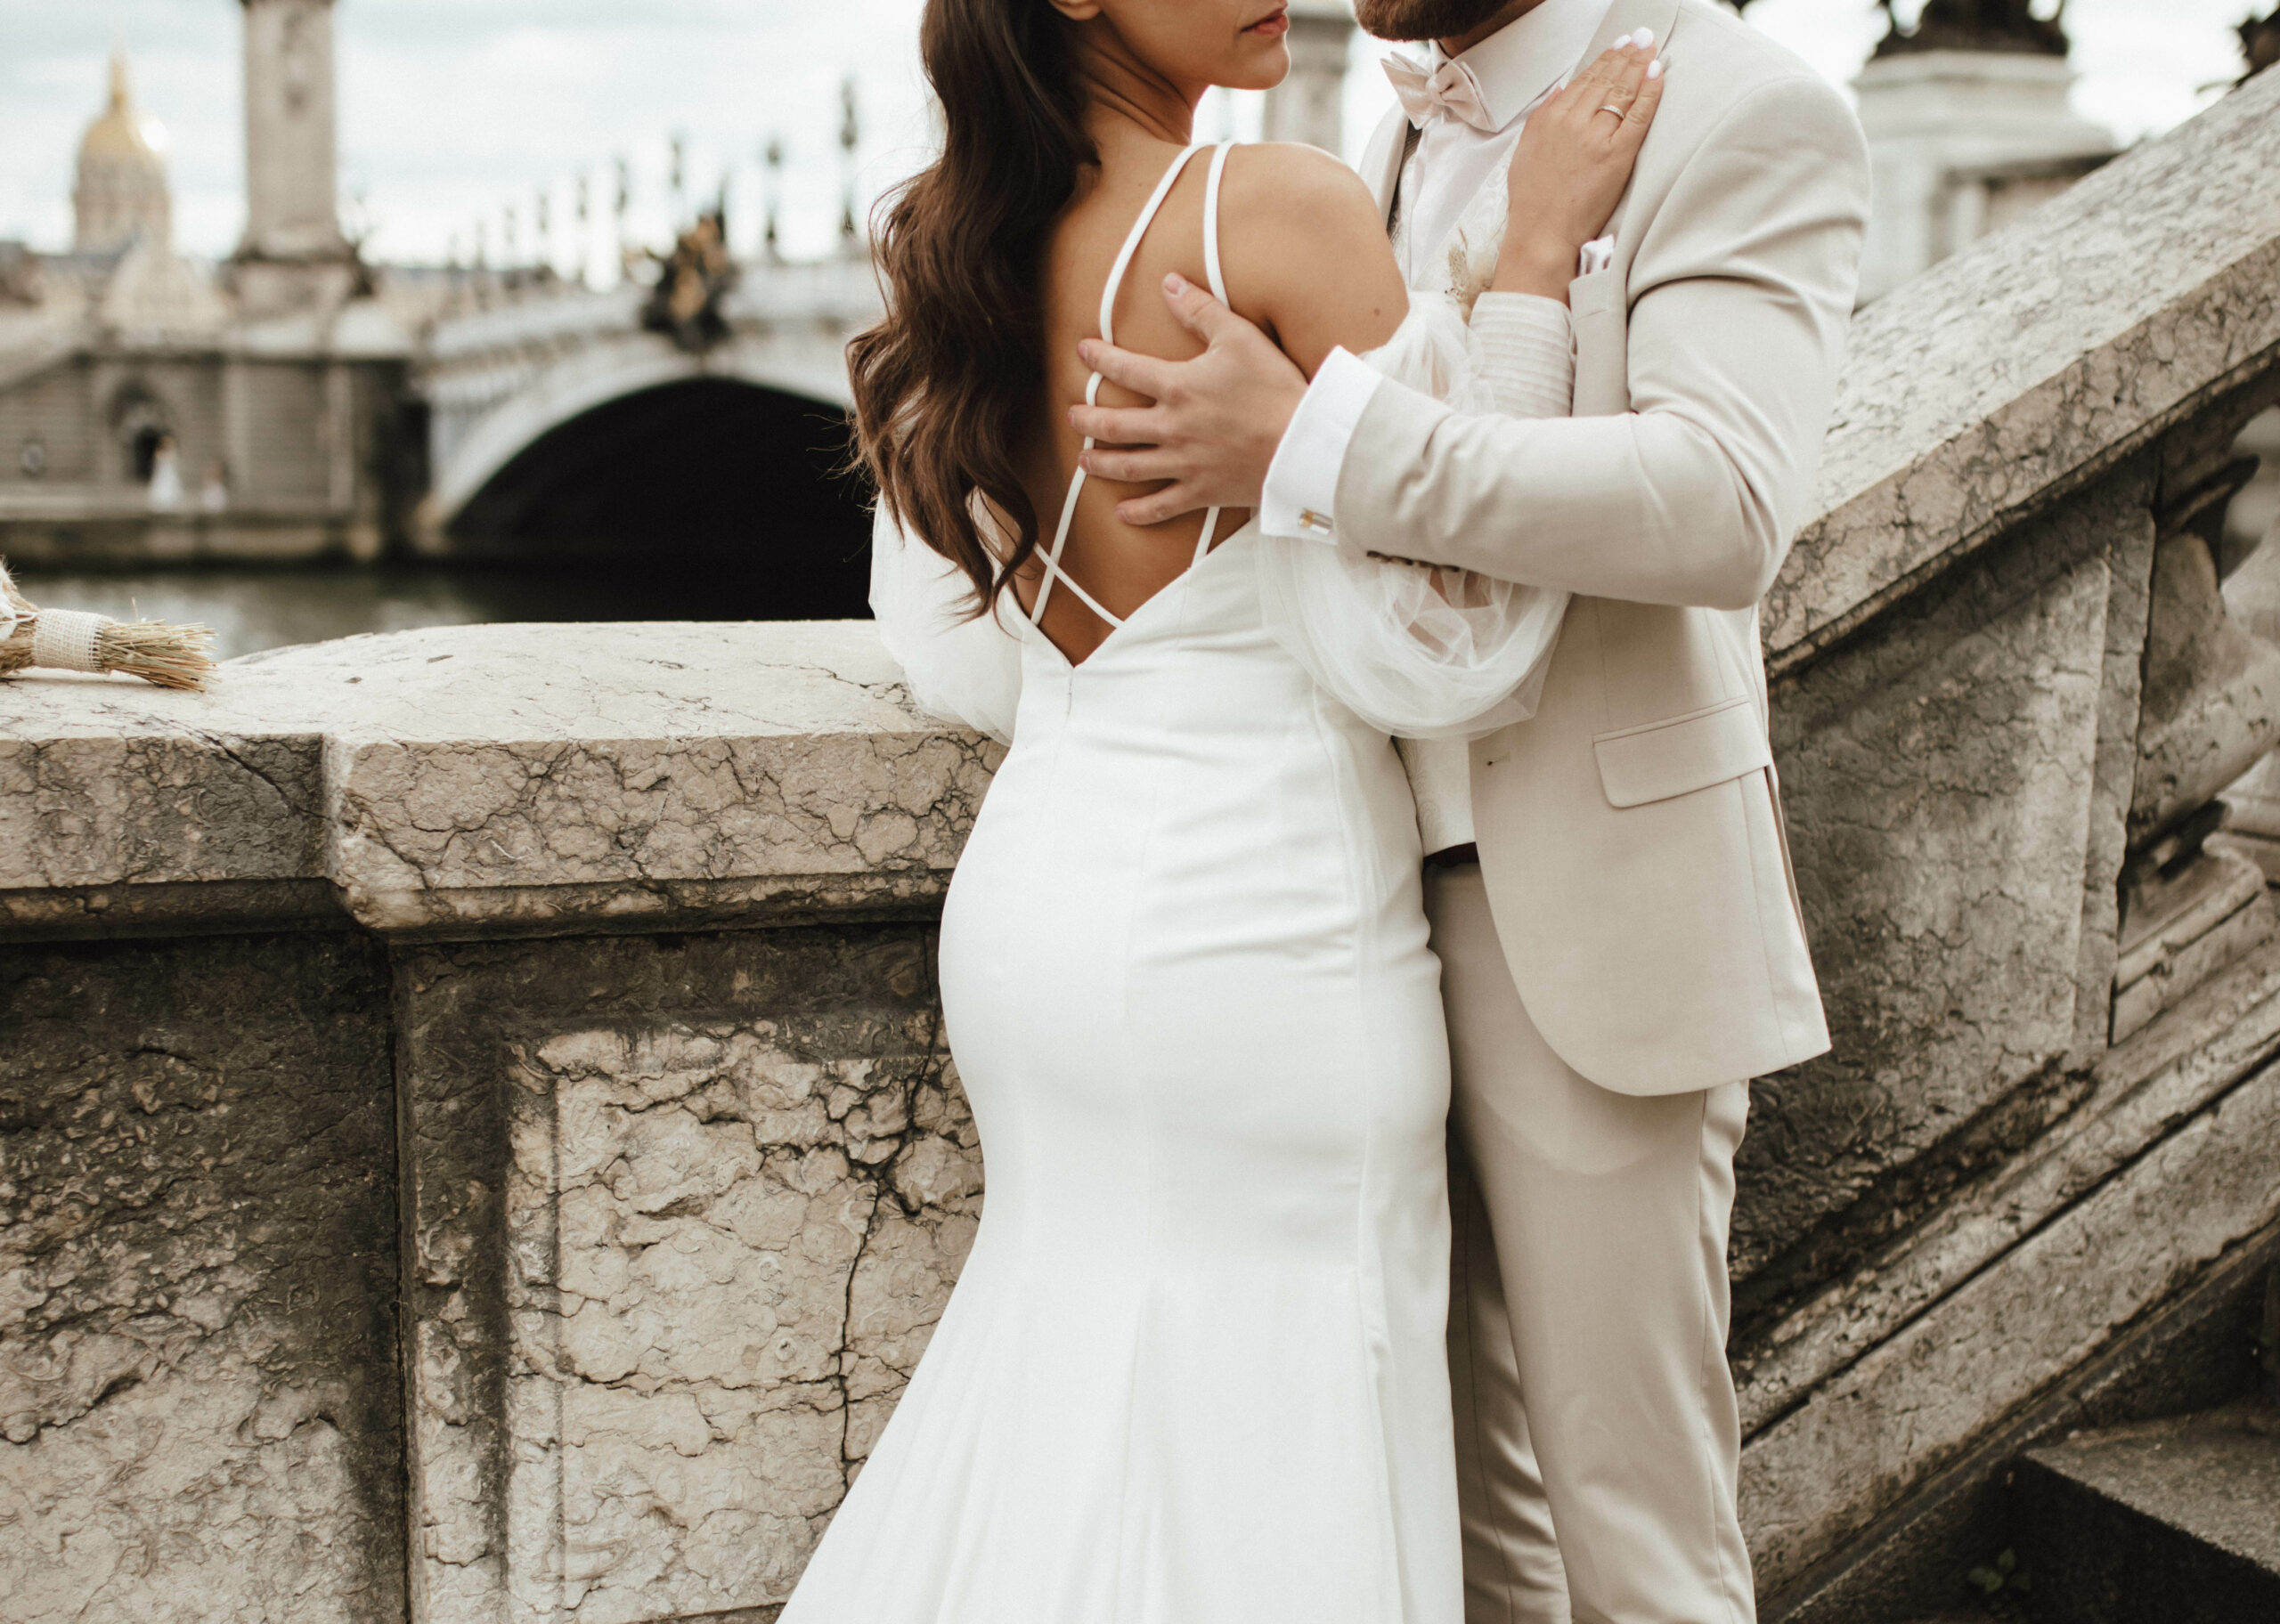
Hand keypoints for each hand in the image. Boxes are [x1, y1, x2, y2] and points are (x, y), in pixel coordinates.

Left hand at [1067, 273, 1307, 526]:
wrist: (1301, 444)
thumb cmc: (1274, 388)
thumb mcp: (1240, 337)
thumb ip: (1201, 310)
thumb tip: (1169, 283)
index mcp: (1177, 387)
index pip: (1125, 369)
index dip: (1099, 358)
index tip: (1082, 352)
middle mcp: (1171, 427)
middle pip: (1114, 425)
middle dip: (1087, 419)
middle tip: (1074, 416)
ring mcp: (1183, 463)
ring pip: (1128, 466)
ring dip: (1100, 463)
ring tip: (1084, 459)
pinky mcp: (1200, 491)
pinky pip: (1161, 507)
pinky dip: (1138, 512)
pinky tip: (1121, 512)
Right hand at [1494, 33, 1665, 299]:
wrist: (1542, 235)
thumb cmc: (1533, 202)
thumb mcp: (1525, 152)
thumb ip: (1542, 117)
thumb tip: (1559, 91)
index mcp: (1550, 119)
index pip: (1584, 80)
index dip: (1605, 60)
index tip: (1619, 46)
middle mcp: (1573, 122)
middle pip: (1606, 80)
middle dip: (1627, 55)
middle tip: (1642, 38)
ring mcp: (1597, 137)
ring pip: (1622, 91)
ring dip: (1640, 65)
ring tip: (1651, 48)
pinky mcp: (1617, 155)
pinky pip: (1638, 115)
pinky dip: (1650, 92)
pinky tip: (1657, 74)